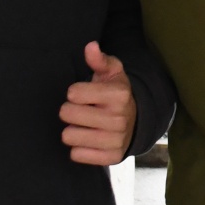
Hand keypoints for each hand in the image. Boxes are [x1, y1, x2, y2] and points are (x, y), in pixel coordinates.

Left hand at [60, 41, 135, 165]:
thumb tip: (90, 46)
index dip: (74, 93)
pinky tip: (89, 140)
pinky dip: (79, 148)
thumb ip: (99, 60)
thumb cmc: (116, 94)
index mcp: (119, 95)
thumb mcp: (112, 73)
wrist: (137, 121)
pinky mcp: (112, 157)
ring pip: (69, 136)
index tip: (83, 94)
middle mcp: (119, 118)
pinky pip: (76, 154)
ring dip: (73, 130)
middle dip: (70, 111)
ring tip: (85, 126)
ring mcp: (116, 140)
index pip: (73, 93)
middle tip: (81, 111)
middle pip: (67, 114)